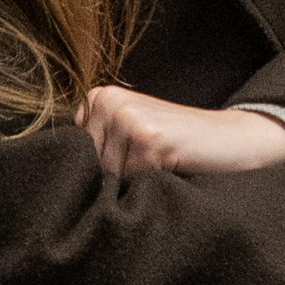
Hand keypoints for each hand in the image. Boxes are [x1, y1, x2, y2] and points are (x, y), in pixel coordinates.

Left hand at [82, 83, 284, 175]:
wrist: (229, 140)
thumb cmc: (176, 145)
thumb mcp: (129, 135)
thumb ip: (96, 146)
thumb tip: (55, 183)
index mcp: (98, 97)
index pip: (70, 153)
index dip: (94, 170)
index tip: (126, 162)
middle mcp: (107, 101)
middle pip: (85, 167)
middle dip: (111, 179)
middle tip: (149, 164)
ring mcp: (127, 117)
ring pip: (106, 178)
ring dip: (131, 185)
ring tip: (159, 166)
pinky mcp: (148, 138)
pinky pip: (131, 183)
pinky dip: (149, 187)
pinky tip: (171, 166)